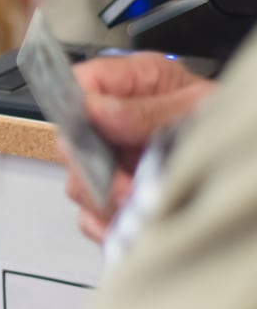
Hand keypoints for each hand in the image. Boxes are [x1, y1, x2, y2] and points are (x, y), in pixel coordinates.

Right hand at [62, 53, 215, 240]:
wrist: (243, 151)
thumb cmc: (224, 120)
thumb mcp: (198, 106)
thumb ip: (148, 110)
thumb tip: (98, 110)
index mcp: (130, 84)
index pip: (78, 85)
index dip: (78, 108)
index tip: (96, 132)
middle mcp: (111, 122)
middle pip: (70, 143)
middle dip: (95, 169)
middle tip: (125, 185)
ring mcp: (109, 159)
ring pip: (79, 184)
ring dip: (105, 201)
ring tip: (140, 204)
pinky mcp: (113, 193)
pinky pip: (91, 215)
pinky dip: (106, 224)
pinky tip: (130, 222)